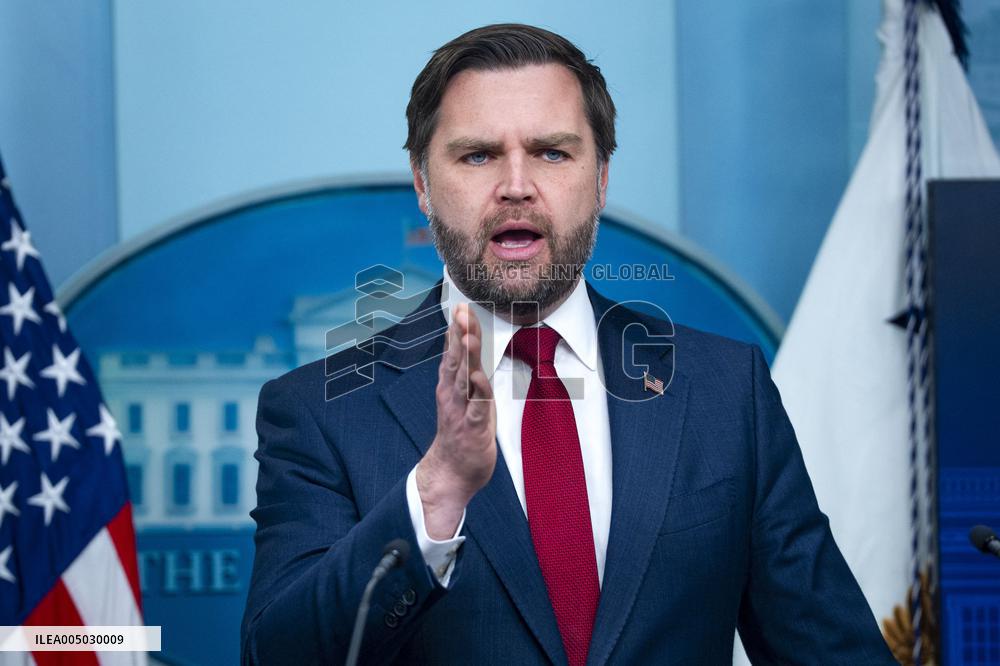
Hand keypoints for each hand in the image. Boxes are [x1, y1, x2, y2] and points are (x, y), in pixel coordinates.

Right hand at [416, 303, 496, 539]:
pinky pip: (477, 407)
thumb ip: (462, 371)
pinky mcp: (473, 428)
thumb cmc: (460, 432)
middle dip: (460, 334)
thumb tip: (464, 345)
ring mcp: (461, 410)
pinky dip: (477, 391)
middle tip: (461, 311)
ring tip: (468, 336)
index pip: (455, 352)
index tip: (461, 306)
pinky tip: (477, 377)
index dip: (459, 329)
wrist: (450, 472)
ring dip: (466, 357)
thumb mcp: (462, 397)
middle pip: (456, 359)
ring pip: (464, 379)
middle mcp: (452, 394)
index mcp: (451, 385)